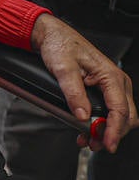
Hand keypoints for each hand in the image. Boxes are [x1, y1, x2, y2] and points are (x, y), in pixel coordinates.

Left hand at [32, 14, 135, 151]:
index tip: (107, 144)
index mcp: (110, 76)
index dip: (114, 130)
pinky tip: (86, 129)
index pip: (120, 110)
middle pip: (126, 116)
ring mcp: (111, 86)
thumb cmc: (60, 45)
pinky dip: (101, 123)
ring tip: (88, 140)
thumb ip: (73, 92)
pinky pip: (109, 110)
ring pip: (119, 115)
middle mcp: (116, 82)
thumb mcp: (63, 68)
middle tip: (94, 144)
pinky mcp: (103, 89)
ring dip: (106, 130)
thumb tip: (82, 115)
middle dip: (112, 133)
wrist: (52, 35)